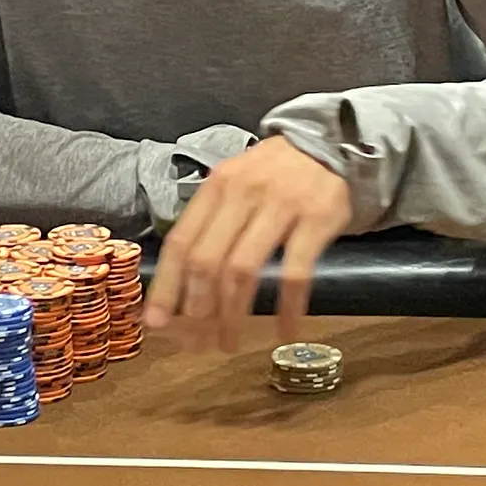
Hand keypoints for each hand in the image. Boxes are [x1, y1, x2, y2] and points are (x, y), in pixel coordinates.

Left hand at [145, 136, 350, 352]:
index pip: (181, 242)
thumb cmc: (273, 174)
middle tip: (198, 341)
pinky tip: (286, 330)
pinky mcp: (316, 218)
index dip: (167, 286)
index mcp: (216, 186)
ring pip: (243, 270)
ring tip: (230, 342)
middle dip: (198, 309)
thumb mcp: (234, 184)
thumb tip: (182, 283)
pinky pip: (295, 272)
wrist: (327, 143)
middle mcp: (243, 193)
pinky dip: (287, 308)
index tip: (157, 322)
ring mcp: (281, 205)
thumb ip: (211, 223)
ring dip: (233, 315)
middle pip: (207, 261)